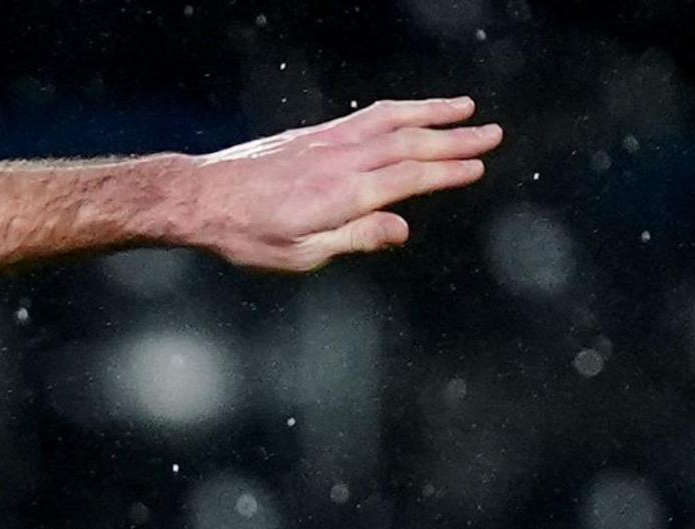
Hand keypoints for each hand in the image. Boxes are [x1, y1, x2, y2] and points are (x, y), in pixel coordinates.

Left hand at [176, 97, 500, 272]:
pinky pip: (366, 116)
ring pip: (391, 121)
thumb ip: (355, 238)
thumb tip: (402, 229)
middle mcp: (341, 161)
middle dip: (455, 139)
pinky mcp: (313, 134)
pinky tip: (412, 110)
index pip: (409, 178)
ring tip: (466, 107)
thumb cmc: (245, 235)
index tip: (478, 166)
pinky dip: (397, 109)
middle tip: (494, 134)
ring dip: (431, 112)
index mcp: (342, 196)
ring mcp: (327, 142)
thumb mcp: (299, 255)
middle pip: (409, 144)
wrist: (199, 198)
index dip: (447, 172)